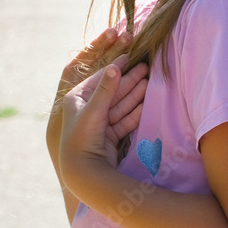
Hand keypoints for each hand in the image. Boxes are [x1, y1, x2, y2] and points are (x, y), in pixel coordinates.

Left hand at [60, 55, 148, 174]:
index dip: (116, 68)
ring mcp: (99, 123)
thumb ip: (106, 89)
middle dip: (129, 80)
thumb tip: (114, 66)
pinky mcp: (109, 136)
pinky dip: (135, 112)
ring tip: (150, 82)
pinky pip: (124, 120)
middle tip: (146, 67)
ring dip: (135, 94)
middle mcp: (87, 109)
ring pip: (121, 105)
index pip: (100, 79)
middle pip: (113, 91)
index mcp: (77, 99)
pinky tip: (147, 103)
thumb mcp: (94, 110)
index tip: (130, 56)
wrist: (83, 171)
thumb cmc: (82, 137)